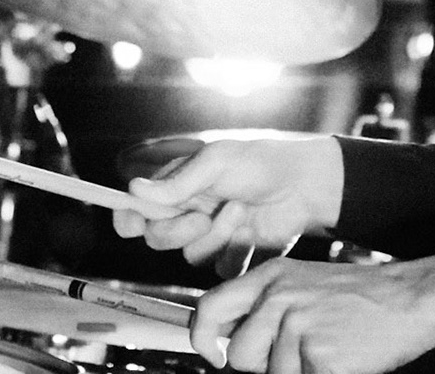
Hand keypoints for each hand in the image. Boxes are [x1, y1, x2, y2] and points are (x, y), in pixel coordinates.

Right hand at [113, 137, 342, 269]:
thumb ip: (176, 183)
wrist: (304, 185)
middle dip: (180, 230)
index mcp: (179, 186)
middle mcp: (190, 213)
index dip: (129, 219)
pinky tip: (254, 235)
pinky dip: (238, 254)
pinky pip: (222, 271)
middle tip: (204, 215)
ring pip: (192, 257)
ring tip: (242, 211)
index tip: (132, 226)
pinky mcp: (235, 256)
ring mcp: (212, 237)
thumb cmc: (259, 163)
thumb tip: (133, 187)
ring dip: (217, 237)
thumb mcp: (216, 163)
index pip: (138, 209)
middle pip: (159, 238)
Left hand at [193, 254, 434, 373]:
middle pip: (238, 354)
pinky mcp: (319, 354)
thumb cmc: (358, 296)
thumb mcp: (301, 283)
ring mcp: (298, 326)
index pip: (209, 307)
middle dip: (261, 364)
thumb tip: (226, 337)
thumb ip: (263, 304)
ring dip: (294, 371)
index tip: (212, 354)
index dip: (202, 338)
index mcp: (270, 277)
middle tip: (296, 351)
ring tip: (322, 348)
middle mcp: (278, 298)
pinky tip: (337, 357)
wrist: (407, 299)